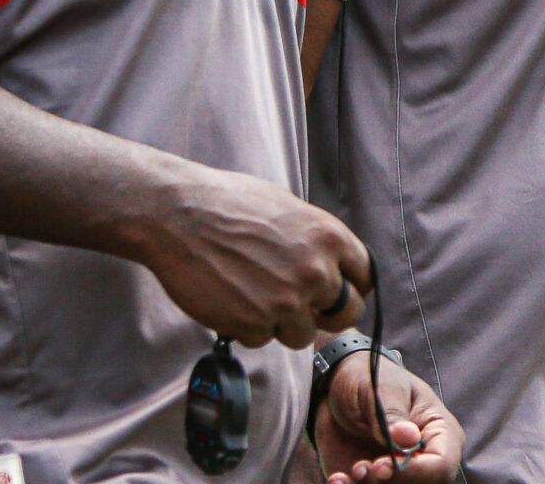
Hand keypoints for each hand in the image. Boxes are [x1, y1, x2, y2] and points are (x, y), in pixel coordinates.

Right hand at [133, 165, 369, 349]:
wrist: (179, 216)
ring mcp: (287, 301)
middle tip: (300, 307)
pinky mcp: (255, 323)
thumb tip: (328, 261)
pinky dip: (247, 327)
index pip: (365, 277)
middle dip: (324, 313)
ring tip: (253, 296)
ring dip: (282, 324)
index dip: (351, 287)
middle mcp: (316, 272)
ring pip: (302, 334)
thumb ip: (315, 239)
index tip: (337, 293)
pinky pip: (262, 339)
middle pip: (346, 314)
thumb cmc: (227, 203)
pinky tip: (230, 299)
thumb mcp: (287, 207)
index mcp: (330, 238)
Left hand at [316, 348, 463, 482]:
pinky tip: (338, 478)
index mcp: (439, 431)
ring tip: (352, 469)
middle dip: (390, 483)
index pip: (442, 464)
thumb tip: (409, 439)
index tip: (386, 464)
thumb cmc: (370, 378)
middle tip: (364, 468)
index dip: (416, 472)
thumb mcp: (381, 389)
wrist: (337, 384)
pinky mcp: (372, 481)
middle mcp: (423, 458)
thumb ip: (393, 416)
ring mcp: (399, 472)